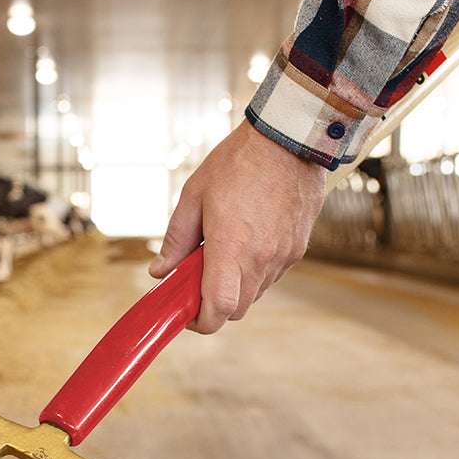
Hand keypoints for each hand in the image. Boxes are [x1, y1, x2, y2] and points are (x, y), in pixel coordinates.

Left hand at [150, 121, 326, 333]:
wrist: (289, 137)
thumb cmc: (238, 162)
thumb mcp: (194, 197)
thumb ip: (176, 240)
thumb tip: (160, 272)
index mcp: (232, 249)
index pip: (218, 310)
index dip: (201, 321)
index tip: (187, 313)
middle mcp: (261, 260)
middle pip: (236, 309)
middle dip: (215, 304)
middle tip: (198, 281)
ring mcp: (283, 256)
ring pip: (255, 294)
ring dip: (236, 286)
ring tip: (223, 253)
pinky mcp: (298, 248)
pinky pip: (272, 275)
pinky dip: (255, 271)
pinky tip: (246, 242)